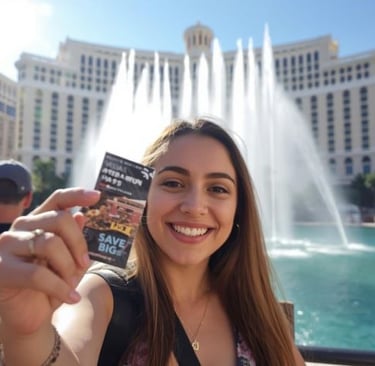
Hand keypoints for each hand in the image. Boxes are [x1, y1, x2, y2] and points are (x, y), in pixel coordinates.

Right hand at [0, 188, 99, 334]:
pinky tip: (70, 298)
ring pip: (50, 243)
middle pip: (59, 219)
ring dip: (68, 267)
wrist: (31, 317)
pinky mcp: (1, 269)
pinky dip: (60, 287)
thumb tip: (80, 216)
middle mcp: (21, 228)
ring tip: (72, 284)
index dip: (77, 195)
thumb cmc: (53, 285)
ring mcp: (7, 245)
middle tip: (84, 263)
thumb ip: (75, 239)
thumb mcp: (72, 261)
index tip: (97, 196)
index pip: (57, 200)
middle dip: (78, 243)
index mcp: (39, 222)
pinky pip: (38, 274)